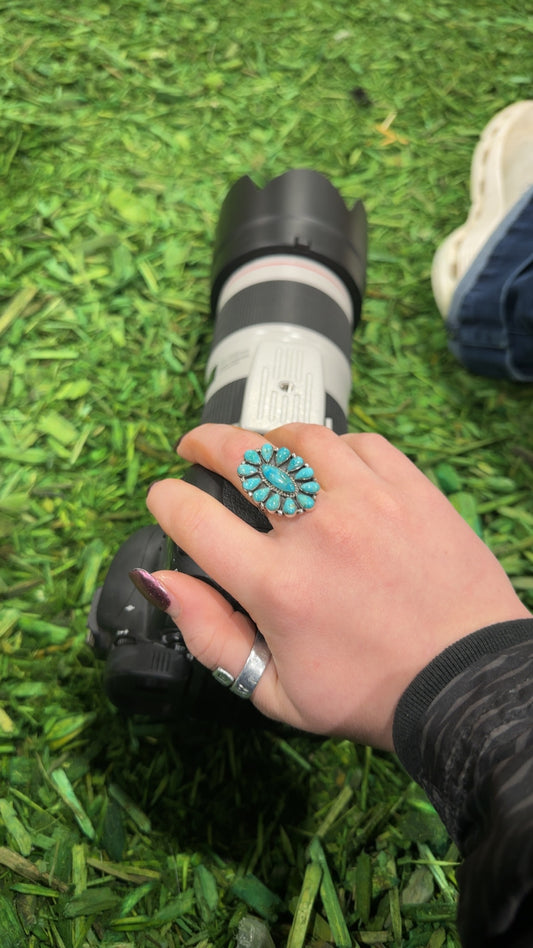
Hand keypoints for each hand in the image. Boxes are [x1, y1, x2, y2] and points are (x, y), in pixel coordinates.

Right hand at [143, 423, 530, 748]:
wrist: (464, 681)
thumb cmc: (372, 692)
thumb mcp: (275, 691)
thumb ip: (210, 635)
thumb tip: (165, 584)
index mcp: (277, 585)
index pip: (192, 518)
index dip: (166, 500)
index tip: (166, 499)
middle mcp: (317, 531)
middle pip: (240, 455)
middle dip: (204, 442)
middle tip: (196, 446)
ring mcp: (367, 501)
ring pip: (300, 437)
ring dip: (268, 436)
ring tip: (260, 447)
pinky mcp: (409, 490)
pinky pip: (360, 442)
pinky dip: (333, 445)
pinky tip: (326, 462)